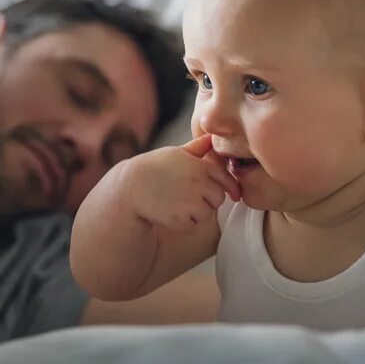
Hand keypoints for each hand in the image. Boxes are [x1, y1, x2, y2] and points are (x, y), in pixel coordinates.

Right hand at [121, 134, 240, 232]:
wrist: (130, 187)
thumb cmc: (152, 167)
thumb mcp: (175, 153)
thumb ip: (197, 147)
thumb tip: (212, 137)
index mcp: (200, 166)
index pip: (226, 178)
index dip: (231, 187)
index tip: (234, 194)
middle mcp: (199, 184)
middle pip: (218, 199)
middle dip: (208, 199)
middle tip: (188, 195)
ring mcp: (191, 202)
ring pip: (206, 214)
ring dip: (196, 213)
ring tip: (176, 203)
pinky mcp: (181, 219)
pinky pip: (193, 226)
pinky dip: (184, 224)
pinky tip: (170, 213)